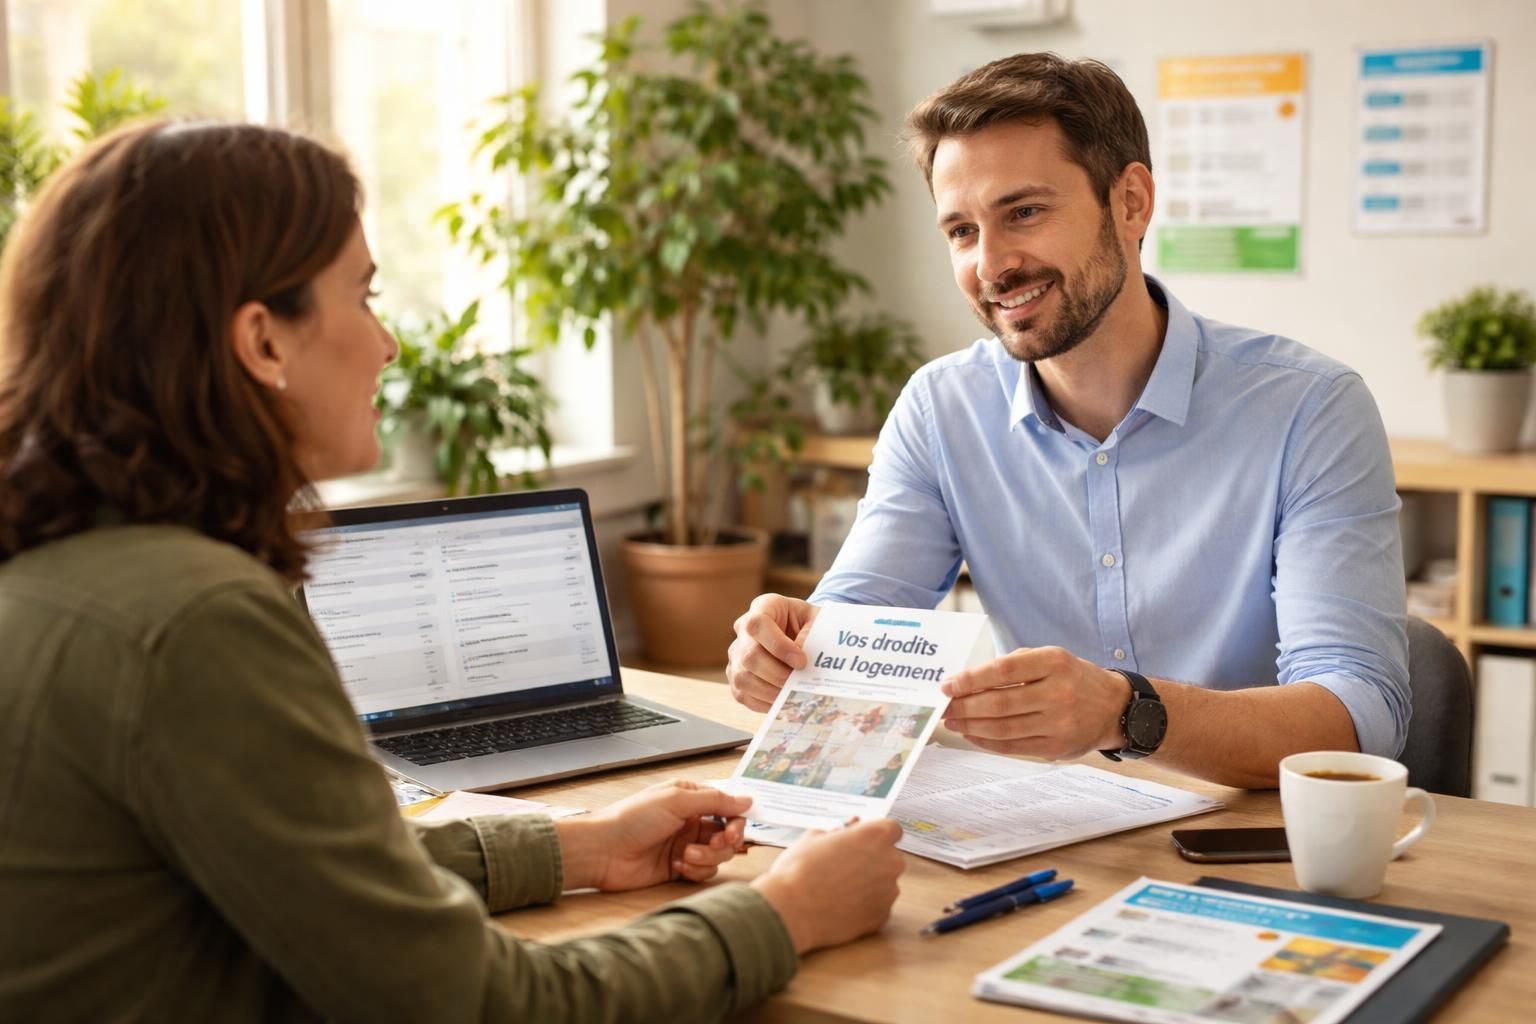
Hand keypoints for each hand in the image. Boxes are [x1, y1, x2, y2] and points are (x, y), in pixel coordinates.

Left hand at [556, 780, 750, 891]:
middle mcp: (691, 821)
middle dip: (724, 842)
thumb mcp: (676, 801)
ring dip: (707, 857)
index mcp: (691, 798)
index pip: (728, 808)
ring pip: (719, 855)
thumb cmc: (632, 819)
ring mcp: (686, 845)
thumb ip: (715, 800)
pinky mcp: (679, 868)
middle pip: (728, 834)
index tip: (733, 831)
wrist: (603, 851)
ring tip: (684, 856)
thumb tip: (747, 799)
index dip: (736, 820)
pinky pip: (704, 871)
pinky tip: (676, 866)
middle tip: (713, 844)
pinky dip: (696, 871)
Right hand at [727, 593, 818, 710]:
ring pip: (743, 678)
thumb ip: (811, 637)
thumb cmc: (813, 625)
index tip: (801, 661)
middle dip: (776, 674)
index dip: (778, 646)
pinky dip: (763, 703)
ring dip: (769, 691)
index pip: (757, 624)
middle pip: (749, 656)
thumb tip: (799, 665)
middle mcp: (743, 629)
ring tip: (792, 695)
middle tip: (798, 684)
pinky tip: (782, 701)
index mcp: (764, 607)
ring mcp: (737, 653)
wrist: (807, 633)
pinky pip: (743, 694)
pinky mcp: (736, 676)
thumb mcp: (818, 622)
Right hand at [751, 819, 904, 953]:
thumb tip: (849, 829)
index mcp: (876, 836)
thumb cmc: (799, 870)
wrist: (791, 909)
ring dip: (869, 884)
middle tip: (845, 865)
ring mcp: (888, 892)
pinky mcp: (882, 917)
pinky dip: (865, 905)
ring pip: (884, 883)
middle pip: (890, 857)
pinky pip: (878, 906)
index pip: (892, 829)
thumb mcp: (815, 837)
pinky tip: (842, 905)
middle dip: (873, 859)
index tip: (863, 840)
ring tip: (839, 888)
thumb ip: (840, 831)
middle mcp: (890, 862)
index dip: (876, 834)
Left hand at [941, 646, 1130, 759]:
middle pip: (1000, 703)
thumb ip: (1013, 665)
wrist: (1114, 708)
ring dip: (971, 726)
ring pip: (1004, 728)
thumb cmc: (1072, 678)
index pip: (1004, 669)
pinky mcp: (1057, 748)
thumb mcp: (1050, 658)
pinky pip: (1013, 747)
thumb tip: (967, 681)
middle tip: (943, 707)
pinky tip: (972, 735)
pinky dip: (987, 742)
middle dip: (965, 706)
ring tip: (953, 721)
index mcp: (1055, 663)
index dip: (971, 679)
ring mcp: (1059, 723)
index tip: (948, 685)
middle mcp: (1059, 693)